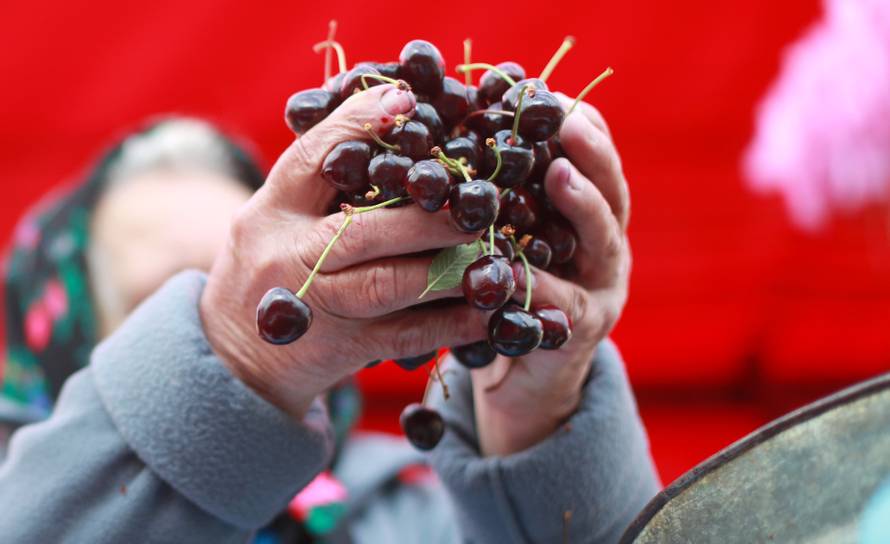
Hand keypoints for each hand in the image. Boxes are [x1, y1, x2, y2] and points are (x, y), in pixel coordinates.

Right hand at [201, 84, 486, 419]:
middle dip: (426, 218)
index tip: (408, 100)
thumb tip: (400, 109)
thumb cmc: (272, 268)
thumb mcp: (278, 216)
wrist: (237, 358)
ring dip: (450, 269)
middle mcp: (288, 256)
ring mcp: (315, 308)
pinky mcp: (343, 349)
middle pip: (359, 232)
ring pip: (388, 285)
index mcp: (271, 211)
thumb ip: (325, 179)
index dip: (357, 125)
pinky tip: (488, 310)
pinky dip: (452, 323)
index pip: (311, 159)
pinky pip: (406, 337)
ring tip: (495, 253)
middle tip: (479, 205)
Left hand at [471, 95, 631, 455]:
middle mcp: (606, 251)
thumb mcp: (512, 243)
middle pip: (612, 195)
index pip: (597, 165)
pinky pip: (563, 304)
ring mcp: (602, 291)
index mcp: (592, 223)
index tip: (555, 94)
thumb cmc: (508, 298)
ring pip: (602, 241)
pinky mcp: (582, 331)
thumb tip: (464, 138)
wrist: (521, 381)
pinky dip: (539, 284)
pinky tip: (513, 267)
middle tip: (569, 121)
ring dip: (582, 205)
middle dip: (593, 154)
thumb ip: (508, 203)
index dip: (584, 129)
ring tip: (559, 174)